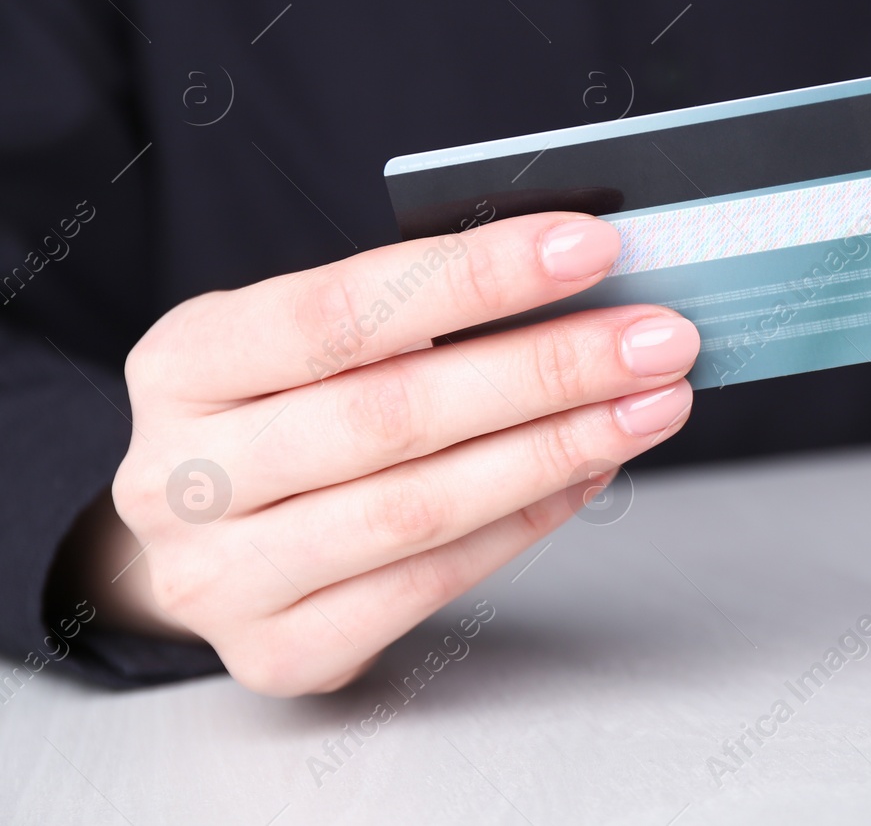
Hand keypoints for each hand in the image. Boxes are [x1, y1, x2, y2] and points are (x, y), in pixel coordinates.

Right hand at [107, 213, 697, 694]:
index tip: (591, 247)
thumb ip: (412, 309)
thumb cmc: (283, 413)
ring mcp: (222, 578)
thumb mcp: (310, 341)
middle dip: (547, 369)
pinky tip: (591, 472)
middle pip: (392, 414)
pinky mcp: (280, 651)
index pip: (340, 308)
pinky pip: (430, 585)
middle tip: (658, 339)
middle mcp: (183, 476)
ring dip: (559, 448)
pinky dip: (527, 522)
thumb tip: (577, 275)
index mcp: (184, 362)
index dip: (475, 276)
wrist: (198, 543)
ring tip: (652, 404)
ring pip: (420, 508)